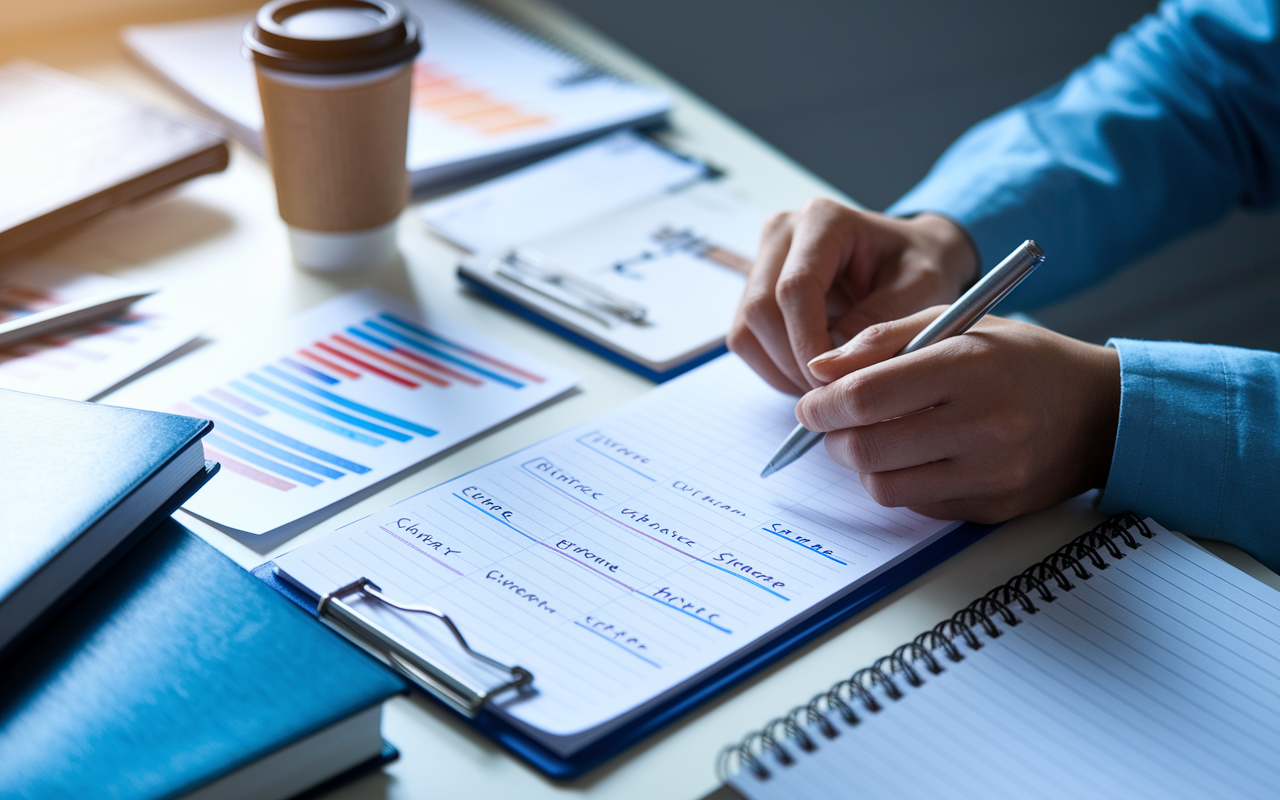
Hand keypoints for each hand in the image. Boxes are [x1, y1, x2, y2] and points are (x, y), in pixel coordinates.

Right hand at [728, 200, 977, 394]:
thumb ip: (878, 323)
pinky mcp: (754, 290)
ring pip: (745, 330)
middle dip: (792, 362)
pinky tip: (809, 375)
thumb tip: (830, 364)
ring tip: (824, 386)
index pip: (794, 288)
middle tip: (832, 393)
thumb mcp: (920, 288)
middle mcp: (782, 233)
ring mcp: (762, 260)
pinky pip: (746, 340)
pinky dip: (774, 369)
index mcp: (823, 220)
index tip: (835, 384)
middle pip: (760, 310)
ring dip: (780, 370)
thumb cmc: (919, 266)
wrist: (911, 257)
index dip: (808, 343)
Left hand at [796, 309, 1121, 522]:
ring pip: (884, 486)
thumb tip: (819, 370)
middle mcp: (984, 423)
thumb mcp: (958, 323)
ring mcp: (991, 473)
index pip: (865, 396)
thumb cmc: (1021, 359)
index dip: (821, 404)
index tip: (810, 403)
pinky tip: (914, 457)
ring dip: (862, 465)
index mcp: (969, 366)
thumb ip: (883, 339)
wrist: (1100, 411)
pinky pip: (917, 506)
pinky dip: (900, 483)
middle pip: (866, 448)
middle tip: (832, 424)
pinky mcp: (993, 508)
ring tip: (871, 439)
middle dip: (833, 438)